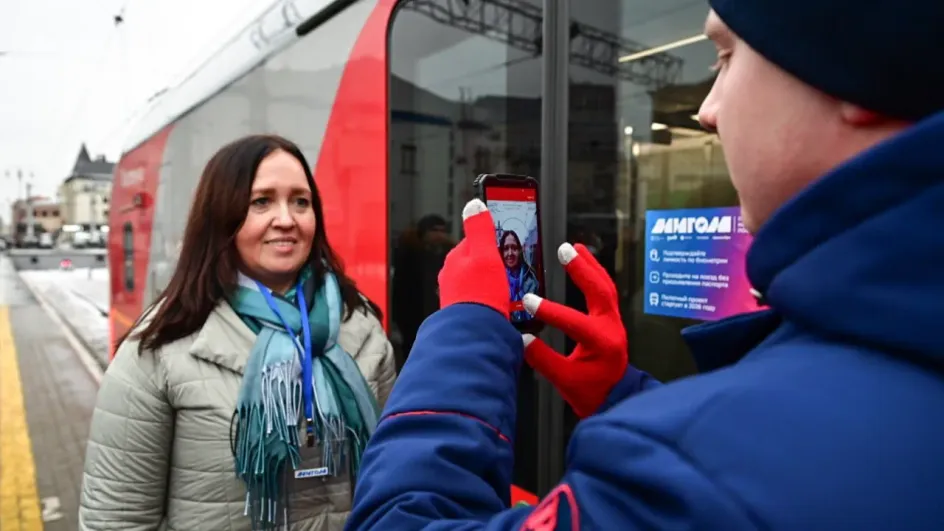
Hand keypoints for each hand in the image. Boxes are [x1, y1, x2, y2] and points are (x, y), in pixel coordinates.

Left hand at [438, 199, 508, 318]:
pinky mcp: (466, 312)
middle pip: (478, 262)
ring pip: (479, 282)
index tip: (506, 242)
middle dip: (494, 264)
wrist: (474, 334)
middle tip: (511, 267)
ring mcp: (458, 295)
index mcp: (455, 258)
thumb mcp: (485, 253)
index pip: (475, 240)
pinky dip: (493, 299)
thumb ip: (479, 228)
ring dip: (494, 283)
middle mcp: (452, 276)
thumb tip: (473, 204)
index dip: (493, 240)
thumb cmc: (479, 295)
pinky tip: (502, 304)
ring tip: (509, 287)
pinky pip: (481, 299)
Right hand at [522, 243, 627, 417]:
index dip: (551, 311)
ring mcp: (614, 321)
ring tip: (575, 248)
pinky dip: (595, 274)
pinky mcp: (612, 319)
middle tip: (565, 250)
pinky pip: (606, 291)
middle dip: (583, 269)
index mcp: (602, 343)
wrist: (616, 398)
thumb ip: (543, 360)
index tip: (528, 301)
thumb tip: (521, 340)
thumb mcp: (565, 381)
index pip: (574, 322)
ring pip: (605, 286)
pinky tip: (584, 263)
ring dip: (591, 266)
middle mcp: (612, 327)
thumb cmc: (592, 392)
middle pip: (600, 291)